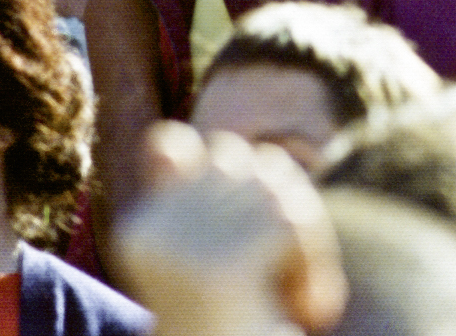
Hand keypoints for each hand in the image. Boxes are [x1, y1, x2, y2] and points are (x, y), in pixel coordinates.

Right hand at [115, 122, 346, 335]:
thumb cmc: (234, 333)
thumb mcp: (208, 265)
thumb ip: (192, 199)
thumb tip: (164, 138)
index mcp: (139, 229)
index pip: (170, 143)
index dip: (218, 167)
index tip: (239, 224)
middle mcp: (150, 232)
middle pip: (239, 157)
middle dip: (280, 201)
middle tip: (291, 266)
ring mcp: (181, 249)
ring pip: (273, 184)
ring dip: (306, 235)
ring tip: (303, 288)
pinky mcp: (219, 268)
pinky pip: (290, 221)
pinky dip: (315, 261)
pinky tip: (310, 307)